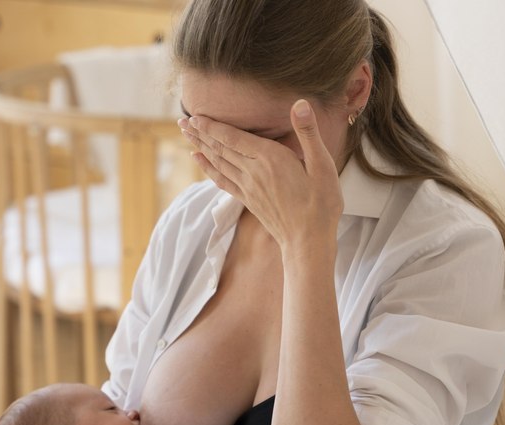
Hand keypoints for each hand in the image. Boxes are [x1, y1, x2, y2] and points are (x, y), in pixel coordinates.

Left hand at [180, 99, 343, 258]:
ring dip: (201, 146)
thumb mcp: (322, 165)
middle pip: (221, 148)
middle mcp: (253, 172)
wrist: (308, 241)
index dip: (212, 126)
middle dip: (200, 133)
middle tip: (182, 120)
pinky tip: (199, 160)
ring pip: (218, 162)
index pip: (233, 138)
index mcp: (270, 159)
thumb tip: (299, 104)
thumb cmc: (321, 204)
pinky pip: (222, 180)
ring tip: (186, 134)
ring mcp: (248, 187)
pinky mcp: (248, 200)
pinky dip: (208, 168)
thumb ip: (308, 133)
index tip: (195, 115)